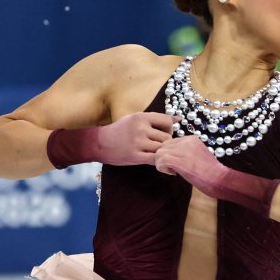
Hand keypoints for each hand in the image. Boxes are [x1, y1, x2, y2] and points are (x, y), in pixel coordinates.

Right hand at [47, 112, 179, 167]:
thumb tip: (179, 118)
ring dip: (162, 152)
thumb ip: (156, 119)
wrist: (100, 143)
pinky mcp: (135, 156)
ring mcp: (138, 143)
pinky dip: (161, 162)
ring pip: (162, 149)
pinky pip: (156, 159)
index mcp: (141, 117)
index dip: (170, 129)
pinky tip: (160, 162)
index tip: (164, 133)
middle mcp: (140, 128)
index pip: (167, 121)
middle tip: (159, 145)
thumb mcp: (136, 119)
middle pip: (167, 137)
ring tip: (156, 152)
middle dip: (167, 142)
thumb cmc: (120, 131)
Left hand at [155, 135, 279, 216]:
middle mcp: (185, 140)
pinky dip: (163, 169)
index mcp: (191, 138)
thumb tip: (170, 156)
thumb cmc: (211, 173)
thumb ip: (186, 152)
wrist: (218, 179)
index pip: (171, 142)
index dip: (171, 154)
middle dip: (165, 158)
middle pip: (163, 146)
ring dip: (162, 164)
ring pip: (158, 153)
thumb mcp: (198, 156)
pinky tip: (174, 174)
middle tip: (174, 169)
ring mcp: (180, 149)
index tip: (179, 165)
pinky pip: (159, 161)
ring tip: (174, 171)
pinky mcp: (176, 159)